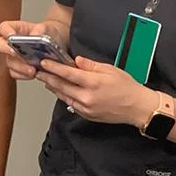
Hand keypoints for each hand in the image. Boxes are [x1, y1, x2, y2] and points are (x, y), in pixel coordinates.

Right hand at [0, 19, 50, 79]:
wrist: (58, 43)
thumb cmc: (50, 33)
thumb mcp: (49, 27)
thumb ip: (41, 29)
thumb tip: (35, 35)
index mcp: (16, 29)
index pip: (4, 27)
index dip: (5, 31)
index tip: (10, 36)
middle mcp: (11, 43)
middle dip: (6, 49)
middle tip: (16, 53)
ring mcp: (14, 56)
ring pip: (8, 61)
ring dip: (19, 66)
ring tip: (32, 69)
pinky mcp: (18, 68)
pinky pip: (14, 73)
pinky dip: (23, 75)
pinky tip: (33, 74)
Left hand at [36, 56, 157, 126]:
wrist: (138, 108)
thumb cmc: (127, 87)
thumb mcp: (111, 70)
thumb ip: (91, 65)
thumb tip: (76, 61)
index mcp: (93, 83)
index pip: (67, 74)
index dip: (53, 68)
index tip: (43, 63)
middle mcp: (86, 97)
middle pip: (60, 85)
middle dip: (47, 77)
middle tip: (37, 71)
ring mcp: (85, 107)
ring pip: (63, 95)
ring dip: (52, 86)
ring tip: (44, 78)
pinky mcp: (86, 114)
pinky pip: (70, 103)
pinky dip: (63, 95)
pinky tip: (59, 89)